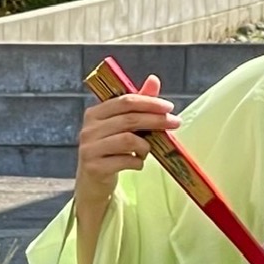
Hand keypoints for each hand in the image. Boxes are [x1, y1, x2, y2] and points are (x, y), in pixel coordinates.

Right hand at [75, 74, 178, 208]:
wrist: (91, 183)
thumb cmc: (109, 150)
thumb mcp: (121, 126)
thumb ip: (137, 104)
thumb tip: (153, 79)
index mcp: (94, 113)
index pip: (125, 101)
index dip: (149, 102)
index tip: (169, 107)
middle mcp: (88, 129)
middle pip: (129, 119)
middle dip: (156, 120)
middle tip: (175, 123)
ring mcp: (89, 149)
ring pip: (128, 140)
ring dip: (145, 145)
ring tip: (147, 150)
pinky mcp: (94, 168)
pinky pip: (125, 160)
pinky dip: (138, 162)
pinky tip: (137, 163)